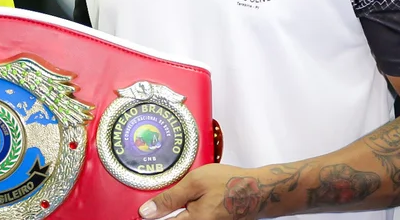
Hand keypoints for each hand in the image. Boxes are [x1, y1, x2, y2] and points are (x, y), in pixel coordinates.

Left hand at [138, 163, 303, 219]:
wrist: (260, 190)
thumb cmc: (231, 183)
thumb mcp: (195, 183)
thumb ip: (169, 198)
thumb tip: (146, 212)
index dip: (150, 217)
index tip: (139, 214)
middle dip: (164, 214)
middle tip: (160, 204)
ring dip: (176, 213)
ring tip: (176, 202)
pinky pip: (193, 219)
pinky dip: (187, 212)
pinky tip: (190, 202)